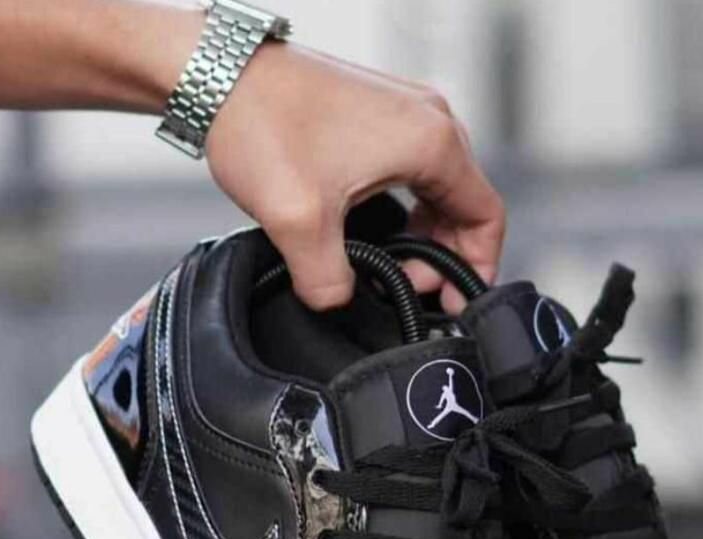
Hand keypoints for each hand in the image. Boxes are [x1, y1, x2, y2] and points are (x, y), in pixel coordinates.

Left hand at [206, 44, 504, 312]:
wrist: (215, 73)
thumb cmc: (261, 122)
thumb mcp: (299, 224)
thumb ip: (329, 281)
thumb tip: (338, 302)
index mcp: (430, 142)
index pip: (486, 216)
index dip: (475, 269)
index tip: (449, 301)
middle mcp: (427, 119)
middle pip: (466, 204)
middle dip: (446, 256)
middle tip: (411, 290)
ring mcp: (403, 112)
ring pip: (439, 188)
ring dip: (425, 234)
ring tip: (394, 268)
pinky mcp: (376, 114)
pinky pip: (412, 171)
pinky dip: (407, 209)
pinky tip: (377, 233)